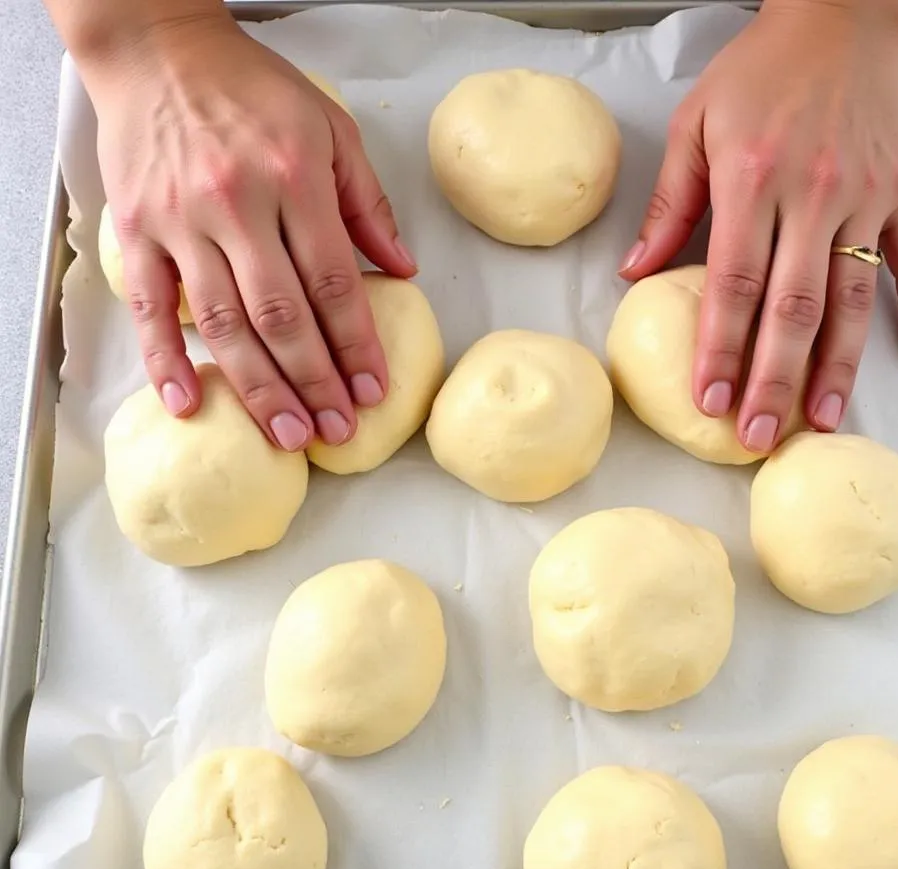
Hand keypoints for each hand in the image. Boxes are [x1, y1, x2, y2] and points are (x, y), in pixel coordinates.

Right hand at [86, 12, 415, 449]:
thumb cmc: (252, 89)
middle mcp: (238, 205)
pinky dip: (165, 359)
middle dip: (315, 382)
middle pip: (283, 315)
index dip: (356, 345)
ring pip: (225, 323)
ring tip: (289, 436)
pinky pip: (151, 306)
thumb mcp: (331, 128)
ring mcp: (182, 221)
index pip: (334, 283)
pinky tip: (189, 404)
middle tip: (336, 432)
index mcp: (295, 179)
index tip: (373, 391)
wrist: (158, 46)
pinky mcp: (137, 230)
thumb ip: (368, 204)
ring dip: (259, 388)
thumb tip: (404, 271)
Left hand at [621, 0, 897, 452]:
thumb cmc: (763, 68)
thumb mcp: (695, 124)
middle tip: (758, 435)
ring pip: (852, 298)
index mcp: (753, 181)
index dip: (720, 349)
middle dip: (773, 380)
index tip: (709, 400)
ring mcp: (864, 198)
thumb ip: (669, 204)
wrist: (844, 13)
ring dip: (837, 366)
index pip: (733, 285)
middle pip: (793, 308)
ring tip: (821, 420)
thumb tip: (637, 272)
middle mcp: (813, 195)